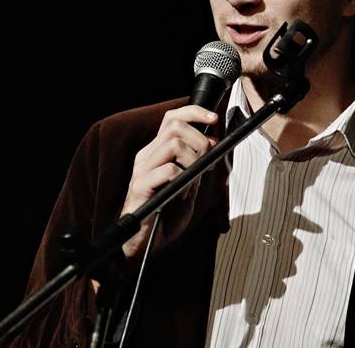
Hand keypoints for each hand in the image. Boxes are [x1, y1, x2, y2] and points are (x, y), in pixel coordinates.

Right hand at [119, 105, 219, 259]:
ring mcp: (142, 170)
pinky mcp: (140, 187)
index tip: (213, 119)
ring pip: (173, 145)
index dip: (194, 113)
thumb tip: (211, 143)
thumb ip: (197, 164)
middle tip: (206, 162)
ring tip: (192, 182)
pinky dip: (183, 181)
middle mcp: (147, 156)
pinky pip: (169, 171)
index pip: (172, 118)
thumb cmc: (165, 214)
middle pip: (175, 126)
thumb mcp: (188, 183)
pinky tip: (182, 194)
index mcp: (156, 152)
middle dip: (200, 140)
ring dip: (192, 161)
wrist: (145, 243)